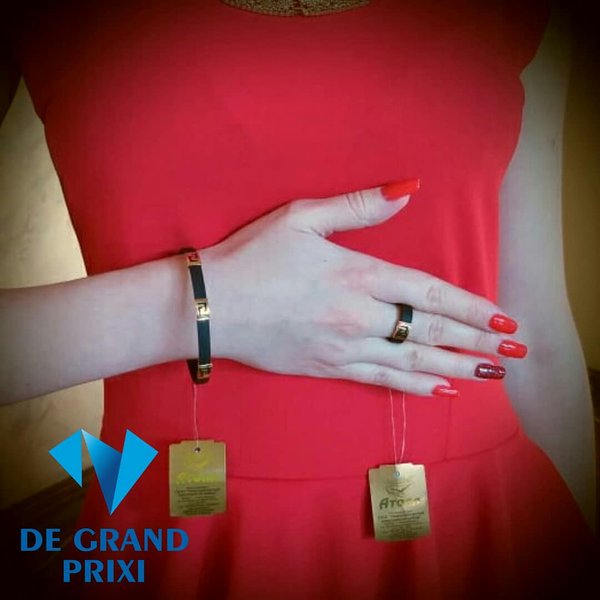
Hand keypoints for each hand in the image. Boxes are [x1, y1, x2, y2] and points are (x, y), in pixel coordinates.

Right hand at [200, 180, 526, 396]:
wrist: (209, 307)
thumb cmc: (251, 256)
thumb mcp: (300, 218)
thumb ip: (357, 206)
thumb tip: (408, 190)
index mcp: (356, 273)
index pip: (427, 292)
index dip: (468, 306)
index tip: (501, 317)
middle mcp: (357, 315)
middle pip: (428, 331)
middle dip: (474, 341)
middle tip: (512, 352)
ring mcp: (343, 348)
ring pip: (411, 362)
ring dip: (455, 367)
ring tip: (489, 374)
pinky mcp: (327, 369)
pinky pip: (380, 380)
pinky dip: (413, 386)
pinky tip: (439, 389)